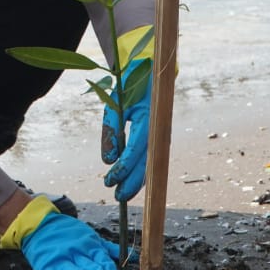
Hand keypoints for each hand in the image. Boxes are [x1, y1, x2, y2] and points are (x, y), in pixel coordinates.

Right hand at [20, 212, 126, 269]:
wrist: (39, 224)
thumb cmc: (68, 232)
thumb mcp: (90, 235)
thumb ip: (109, 247)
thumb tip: (133, 255)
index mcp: (89, 245)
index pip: (104, 261)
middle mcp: (76, 252)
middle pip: (92, 267)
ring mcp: (61, 259)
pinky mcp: (46, 266)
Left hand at [101, 58, 150, 200]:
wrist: (151, 73)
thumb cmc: (129, 87)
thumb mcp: (114, 103)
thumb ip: (110, 129)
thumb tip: (108, 160)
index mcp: (149, 119)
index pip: (136, 150)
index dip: (123, 167)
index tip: (109, 179)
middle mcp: (158, 131)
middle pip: (147, 164)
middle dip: (131, 182)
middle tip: (116, 196)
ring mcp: (162, 136)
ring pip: (151, 165)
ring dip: (138, 181)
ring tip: (122, 194)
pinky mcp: (160, 139)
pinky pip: (152, 159)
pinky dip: (143, 172)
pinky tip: (132, 183)